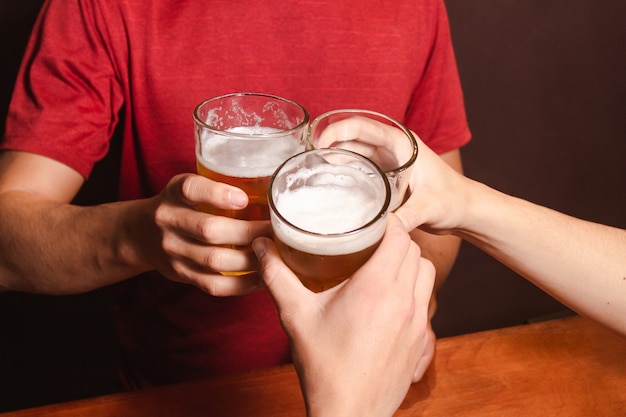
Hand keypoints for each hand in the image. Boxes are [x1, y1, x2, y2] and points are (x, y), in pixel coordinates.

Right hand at [140, 173, 271, 295]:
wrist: (142, 233)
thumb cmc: (183, 205)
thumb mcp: (191, 186)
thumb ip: (221, 185)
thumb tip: (274, 184)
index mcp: (174, 193)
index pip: (191, 189)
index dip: (217, 194)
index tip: (244, 198)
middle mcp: (168, 221)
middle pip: (210, 230)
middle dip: (249, 232)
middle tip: (277, 231)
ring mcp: (173, 251)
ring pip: (214, 261)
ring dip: (251, 260)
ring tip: (276, 255)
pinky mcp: (181, 274)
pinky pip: (214, 284)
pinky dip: (242, 284)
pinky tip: (263, 277)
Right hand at [253, 214, 435, 416]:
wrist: (349, 413)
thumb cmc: (324, 366)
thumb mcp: (296, 316)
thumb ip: (278, 276)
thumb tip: (262, 247)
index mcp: (376, 288)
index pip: (400, 237)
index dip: (390, 222)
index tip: (374, 219)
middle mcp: (403, 300)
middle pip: (415, 251)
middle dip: (397, 240)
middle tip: (373, 240)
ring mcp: (417, 320)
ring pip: (426, 273)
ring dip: (410, 263)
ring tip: (385, 265)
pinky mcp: (421, 338)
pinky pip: (427, 299)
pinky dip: (415, 288)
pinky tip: (392, 297)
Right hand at [309, 116, 470, 233]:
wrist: (465, 210)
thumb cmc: (453, 200)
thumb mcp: (429, 207)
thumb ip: (408, 216)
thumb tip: (388, 229)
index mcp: (402, 144)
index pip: (363, 127)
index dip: (338, 131)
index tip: (319, 144)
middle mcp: (393, 149)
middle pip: (353, 138)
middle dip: (329, 144)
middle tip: (309, 160)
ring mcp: (388, 162)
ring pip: (354, 153)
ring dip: (334, 159)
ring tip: (313, 171)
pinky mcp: (386, 177)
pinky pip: (359, 169)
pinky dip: (344, 172)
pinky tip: (330, 184)